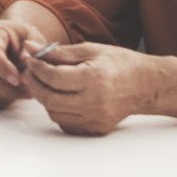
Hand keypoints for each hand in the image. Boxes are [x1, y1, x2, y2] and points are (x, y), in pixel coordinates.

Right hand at [0, 16, 50, 106]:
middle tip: (28, 90)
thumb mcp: (31, 33)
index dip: (2, 68)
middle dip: (8, 88)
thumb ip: (33, 45)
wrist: (8, 38)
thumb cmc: (19, 35)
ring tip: (25, 92)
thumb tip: (26, 58)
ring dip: (6, 95)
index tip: (17, 79)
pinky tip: (14, 94)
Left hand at [25, 40, 160, 136]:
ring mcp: (96, 119)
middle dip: (34, 84)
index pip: (53, 77)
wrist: (146, 86)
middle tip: (30, 72)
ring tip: (45, 83)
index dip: (36, 67)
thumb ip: (59, 52)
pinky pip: (66, 123)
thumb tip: (30, 47)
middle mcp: (94, 102)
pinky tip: (60, 97)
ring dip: (44, 98)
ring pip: (54, 113)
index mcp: (94, 79)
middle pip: (49, 98)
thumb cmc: (120, 64)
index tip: (30, 59)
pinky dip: (57, 110)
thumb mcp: (91, 50)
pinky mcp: (96, 129)